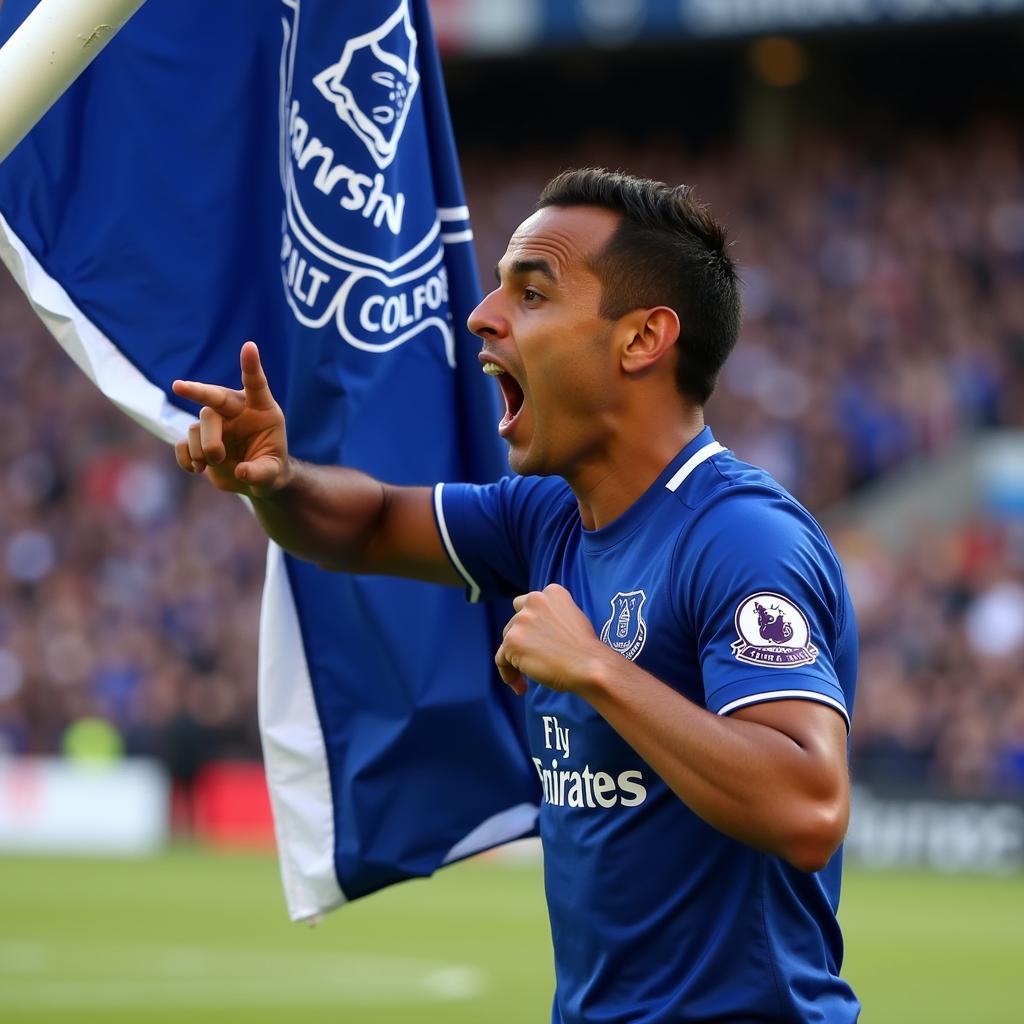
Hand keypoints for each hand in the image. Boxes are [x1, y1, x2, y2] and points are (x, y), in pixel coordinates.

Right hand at [172, 342, 288, 497]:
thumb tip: (240, 471)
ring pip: (199, 427)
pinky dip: (186, 458)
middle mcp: (236, 411)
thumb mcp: (272, 474)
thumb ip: (260, 473)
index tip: (249, 347)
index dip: (251, 366)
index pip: (256, 384)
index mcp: (261, 410)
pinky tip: (196, 468)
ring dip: (205, 449)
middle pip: (214, 398)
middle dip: (197, 391)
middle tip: (178, 386)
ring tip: (216, 463)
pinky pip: (183, 444)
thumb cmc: (270, 469)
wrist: (255, 481)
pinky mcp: (197, 439)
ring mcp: (215, 424)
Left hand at [495, 584, 611, 696]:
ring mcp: (521, 620)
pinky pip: (501, 660)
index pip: (529, 605)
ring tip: (530, 677)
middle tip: (536, 660)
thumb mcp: (573, 618)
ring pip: (507, 640)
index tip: (539, 642)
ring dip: (516, 658)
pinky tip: (522, 687)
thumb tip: (536, 631)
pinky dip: (508, 674)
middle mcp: (534, 600)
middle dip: (523, 641)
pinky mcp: (512, 641)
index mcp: (552, 592)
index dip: (532, 625)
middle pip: (515, 622)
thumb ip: (552, 617)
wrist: (589, 665)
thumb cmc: (585, 649)